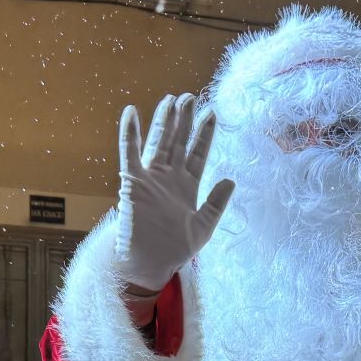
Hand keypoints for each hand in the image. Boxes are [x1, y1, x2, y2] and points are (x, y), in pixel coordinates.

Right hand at [111, 93, 235, 310]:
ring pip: (158, 142)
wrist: (149, 263)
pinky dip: (130, 133)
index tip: (211, 113)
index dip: (204, 134)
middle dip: (184, 120)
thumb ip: (216, 203)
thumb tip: (231, 180)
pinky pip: (130, 153)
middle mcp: (169, 177)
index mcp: (187, 186)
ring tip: (171, 99)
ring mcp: (151, 178)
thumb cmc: (174, 249)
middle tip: (189, 97)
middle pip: (178, 142)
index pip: (197, 154)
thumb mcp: (203, 227)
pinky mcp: (133, 182)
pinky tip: (131, 113)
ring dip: (164, 120)